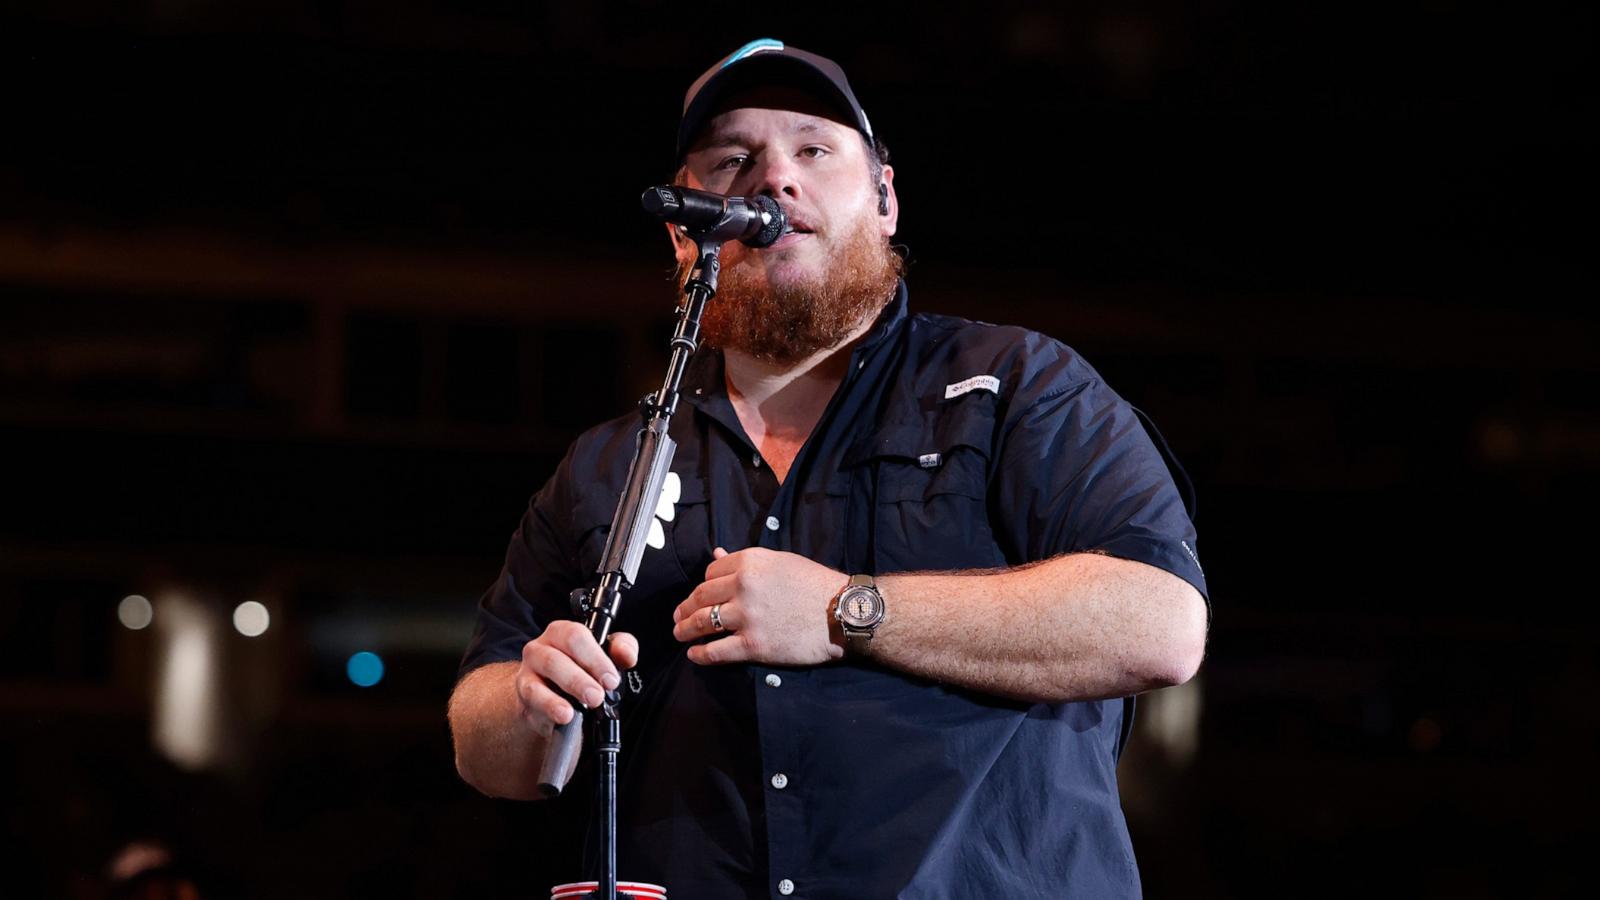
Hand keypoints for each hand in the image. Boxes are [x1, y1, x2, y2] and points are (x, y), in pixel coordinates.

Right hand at [515, 621, 638, 729]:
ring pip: (537, 684)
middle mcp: (539, 650)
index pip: (575, 637)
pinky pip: (532, 704)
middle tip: (598, 696)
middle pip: (554, 660)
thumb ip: (622, 648)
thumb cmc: (582, 670)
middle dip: (579, 680)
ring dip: (559, 699)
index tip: (611, 679)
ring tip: (580, 708)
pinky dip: (549, 709)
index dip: (595, 659)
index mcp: (561, 633)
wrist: (555, 697)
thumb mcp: (606, 656)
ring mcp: (527, 675)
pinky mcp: (523, 699)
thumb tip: (626, 654)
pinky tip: (565, 716)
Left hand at [671, 547, 847, 665]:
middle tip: (679, 615)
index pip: (711, 573)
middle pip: (700, 597)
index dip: (703, 585)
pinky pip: (716, 651)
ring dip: (685, 630)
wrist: (842, 613)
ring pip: (702, 623)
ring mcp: (747, 617)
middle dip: (685, 607)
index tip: (702, 595)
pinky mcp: (753, 645)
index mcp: (751, 562)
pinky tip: (694, 654)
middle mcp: (744, 586)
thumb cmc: (815, 585)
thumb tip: (717, 555)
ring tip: (680, 633)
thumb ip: (745, 561)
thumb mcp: (780, 562)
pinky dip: (700, 654)